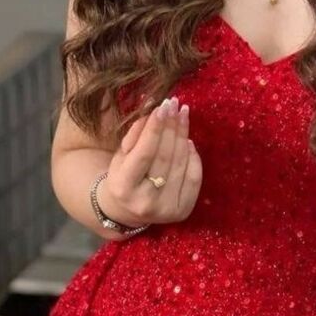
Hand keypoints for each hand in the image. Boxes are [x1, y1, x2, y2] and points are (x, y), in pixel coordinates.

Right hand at [98, 96, 202, 227]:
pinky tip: (188, 139)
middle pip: (165, 156)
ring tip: (182, 113)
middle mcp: (145, 202)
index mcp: (124, 187)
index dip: (155, 128)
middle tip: (174, 103)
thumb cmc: (123, 175)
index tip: (162, 105)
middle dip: (171, 126)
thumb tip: (154, 108)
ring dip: (183, 134)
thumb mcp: (121, 155)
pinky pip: (194, 176)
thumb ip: (136, 134)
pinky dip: (193, 155)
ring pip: (181, 163)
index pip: (145, 152)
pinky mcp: (182, 211)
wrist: (127, 210)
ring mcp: (166, 210)